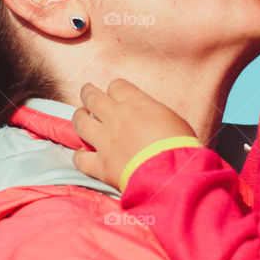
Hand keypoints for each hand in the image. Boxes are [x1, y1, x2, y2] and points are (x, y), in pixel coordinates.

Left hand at [71, 80, 195, 191]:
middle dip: (88, 93)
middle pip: (93, 98)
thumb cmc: (180, 146)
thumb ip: (155, 115)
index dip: (115, 89)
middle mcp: (116, 117)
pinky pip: (80, 158)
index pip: (117, 86)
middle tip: (87, 91)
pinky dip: (79, 155)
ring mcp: (105, 141)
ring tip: (80, 115)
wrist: (171, 173)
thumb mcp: (173, 119)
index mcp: (136, 103)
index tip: (116, 93)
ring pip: (81, 122)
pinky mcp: (101, 164)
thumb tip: (153, 119)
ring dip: (78, 117)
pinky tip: (81, 154)